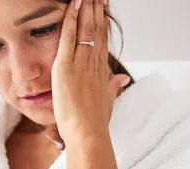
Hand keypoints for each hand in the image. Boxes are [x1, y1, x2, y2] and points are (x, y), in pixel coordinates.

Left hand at [51, 0, 130, 143]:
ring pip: (86, 28)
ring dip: (86, 7)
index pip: (102, 39)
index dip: (103, 20)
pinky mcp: (66, 68)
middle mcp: (94, 63)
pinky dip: (71, 19)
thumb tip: (123, 79)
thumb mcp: (107, 101)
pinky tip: (73, 4)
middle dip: (96, 7)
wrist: (89, 135)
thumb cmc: (96, 123)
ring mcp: (81, 64)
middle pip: (97, 28)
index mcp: (102, 71)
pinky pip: (69, 38)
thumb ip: (114, 86)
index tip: (103, 4)